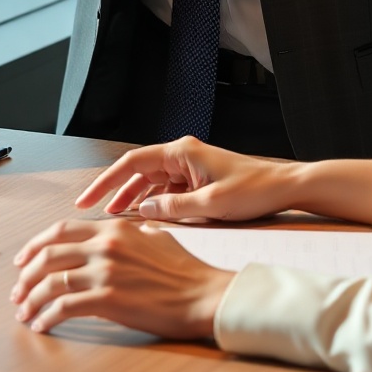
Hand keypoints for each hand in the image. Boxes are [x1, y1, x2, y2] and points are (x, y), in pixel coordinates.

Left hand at [10, 219, 231, 339]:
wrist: (203, 296)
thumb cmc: (185, 271)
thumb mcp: (155, 237)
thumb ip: (130, 234)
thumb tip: (118, 235)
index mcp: (114, 228)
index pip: (61, 230)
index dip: (36, 245)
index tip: (24, 260)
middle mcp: (105, 245)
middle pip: (48, 255)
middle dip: (26, 274)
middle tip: (17, 291)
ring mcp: (105, 272)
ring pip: (51, 281)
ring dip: (31, 298)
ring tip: (24, 312)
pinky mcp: (108, 300)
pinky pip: (64, 307)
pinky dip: (47, 317)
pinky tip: (42, 326)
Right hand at [74, 138, 304, 221]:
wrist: (285, 187)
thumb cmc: (253, 191)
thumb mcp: (210, 205)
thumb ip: (173, 208)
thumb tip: (142, 211)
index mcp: (182, 152)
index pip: (132, 163)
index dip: (106, 181)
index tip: (87, 200)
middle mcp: (183, 155)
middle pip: (139, 171)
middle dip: (115, 190)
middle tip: (92, 210)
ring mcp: (191, 168)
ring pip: (152, 182)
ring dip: (133, 198)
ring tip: (114, 218)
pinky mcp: (200, 180)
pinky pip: (168, 190)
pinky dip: (153, 203)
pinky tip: (145, 218)